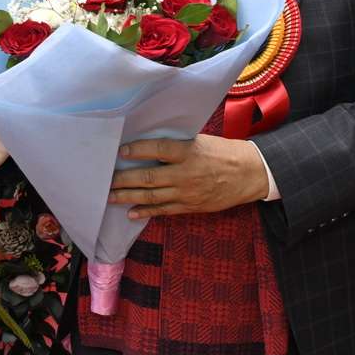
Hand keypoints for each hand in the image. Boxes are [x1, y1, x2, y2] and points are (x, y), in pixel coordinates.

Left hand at [110, 135, 268, 218]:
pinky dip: (147, 212)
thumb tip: (149, 144)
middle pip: (149, 177)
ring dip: (129, 197)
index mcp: (189, 152)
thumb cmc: (223, 152)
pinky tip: (131, 213)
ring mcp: (188, 192)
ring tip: (110, 197)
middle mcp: (186, 173)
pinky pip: (165, 210)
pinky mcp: (191, 206)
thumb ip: (177, 145)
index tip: (121, 151)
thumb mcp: (201, 141)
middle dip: (124, 179)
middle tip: (106, 180)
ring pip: (153, 196)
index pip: (158, 149)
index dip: (138, 150)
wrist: (249, 174)